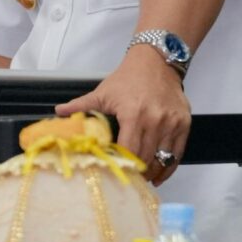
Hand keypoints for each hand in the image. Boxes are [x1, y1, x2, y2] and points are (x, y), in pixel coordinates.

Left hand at [58, 43, 189, 183]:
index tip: (115, 174)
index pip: (129, 151)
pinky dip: (168, 167)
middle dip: (136, 173)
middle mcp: (155, 120)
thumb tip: (58, 113)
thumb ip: (81, 106)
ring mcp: (172, 122)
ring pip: (162, 159)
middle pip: (145, 158)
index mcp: (133, 114)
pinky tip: (158, 174)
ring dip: (151, 172)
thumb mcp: (103, 92)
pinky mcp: (184, 123)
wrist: (157, 61)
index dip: (122, 166)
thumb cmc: (129, 77)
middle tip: (126, 180)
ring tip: (141, 179)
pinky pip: (177, 153)